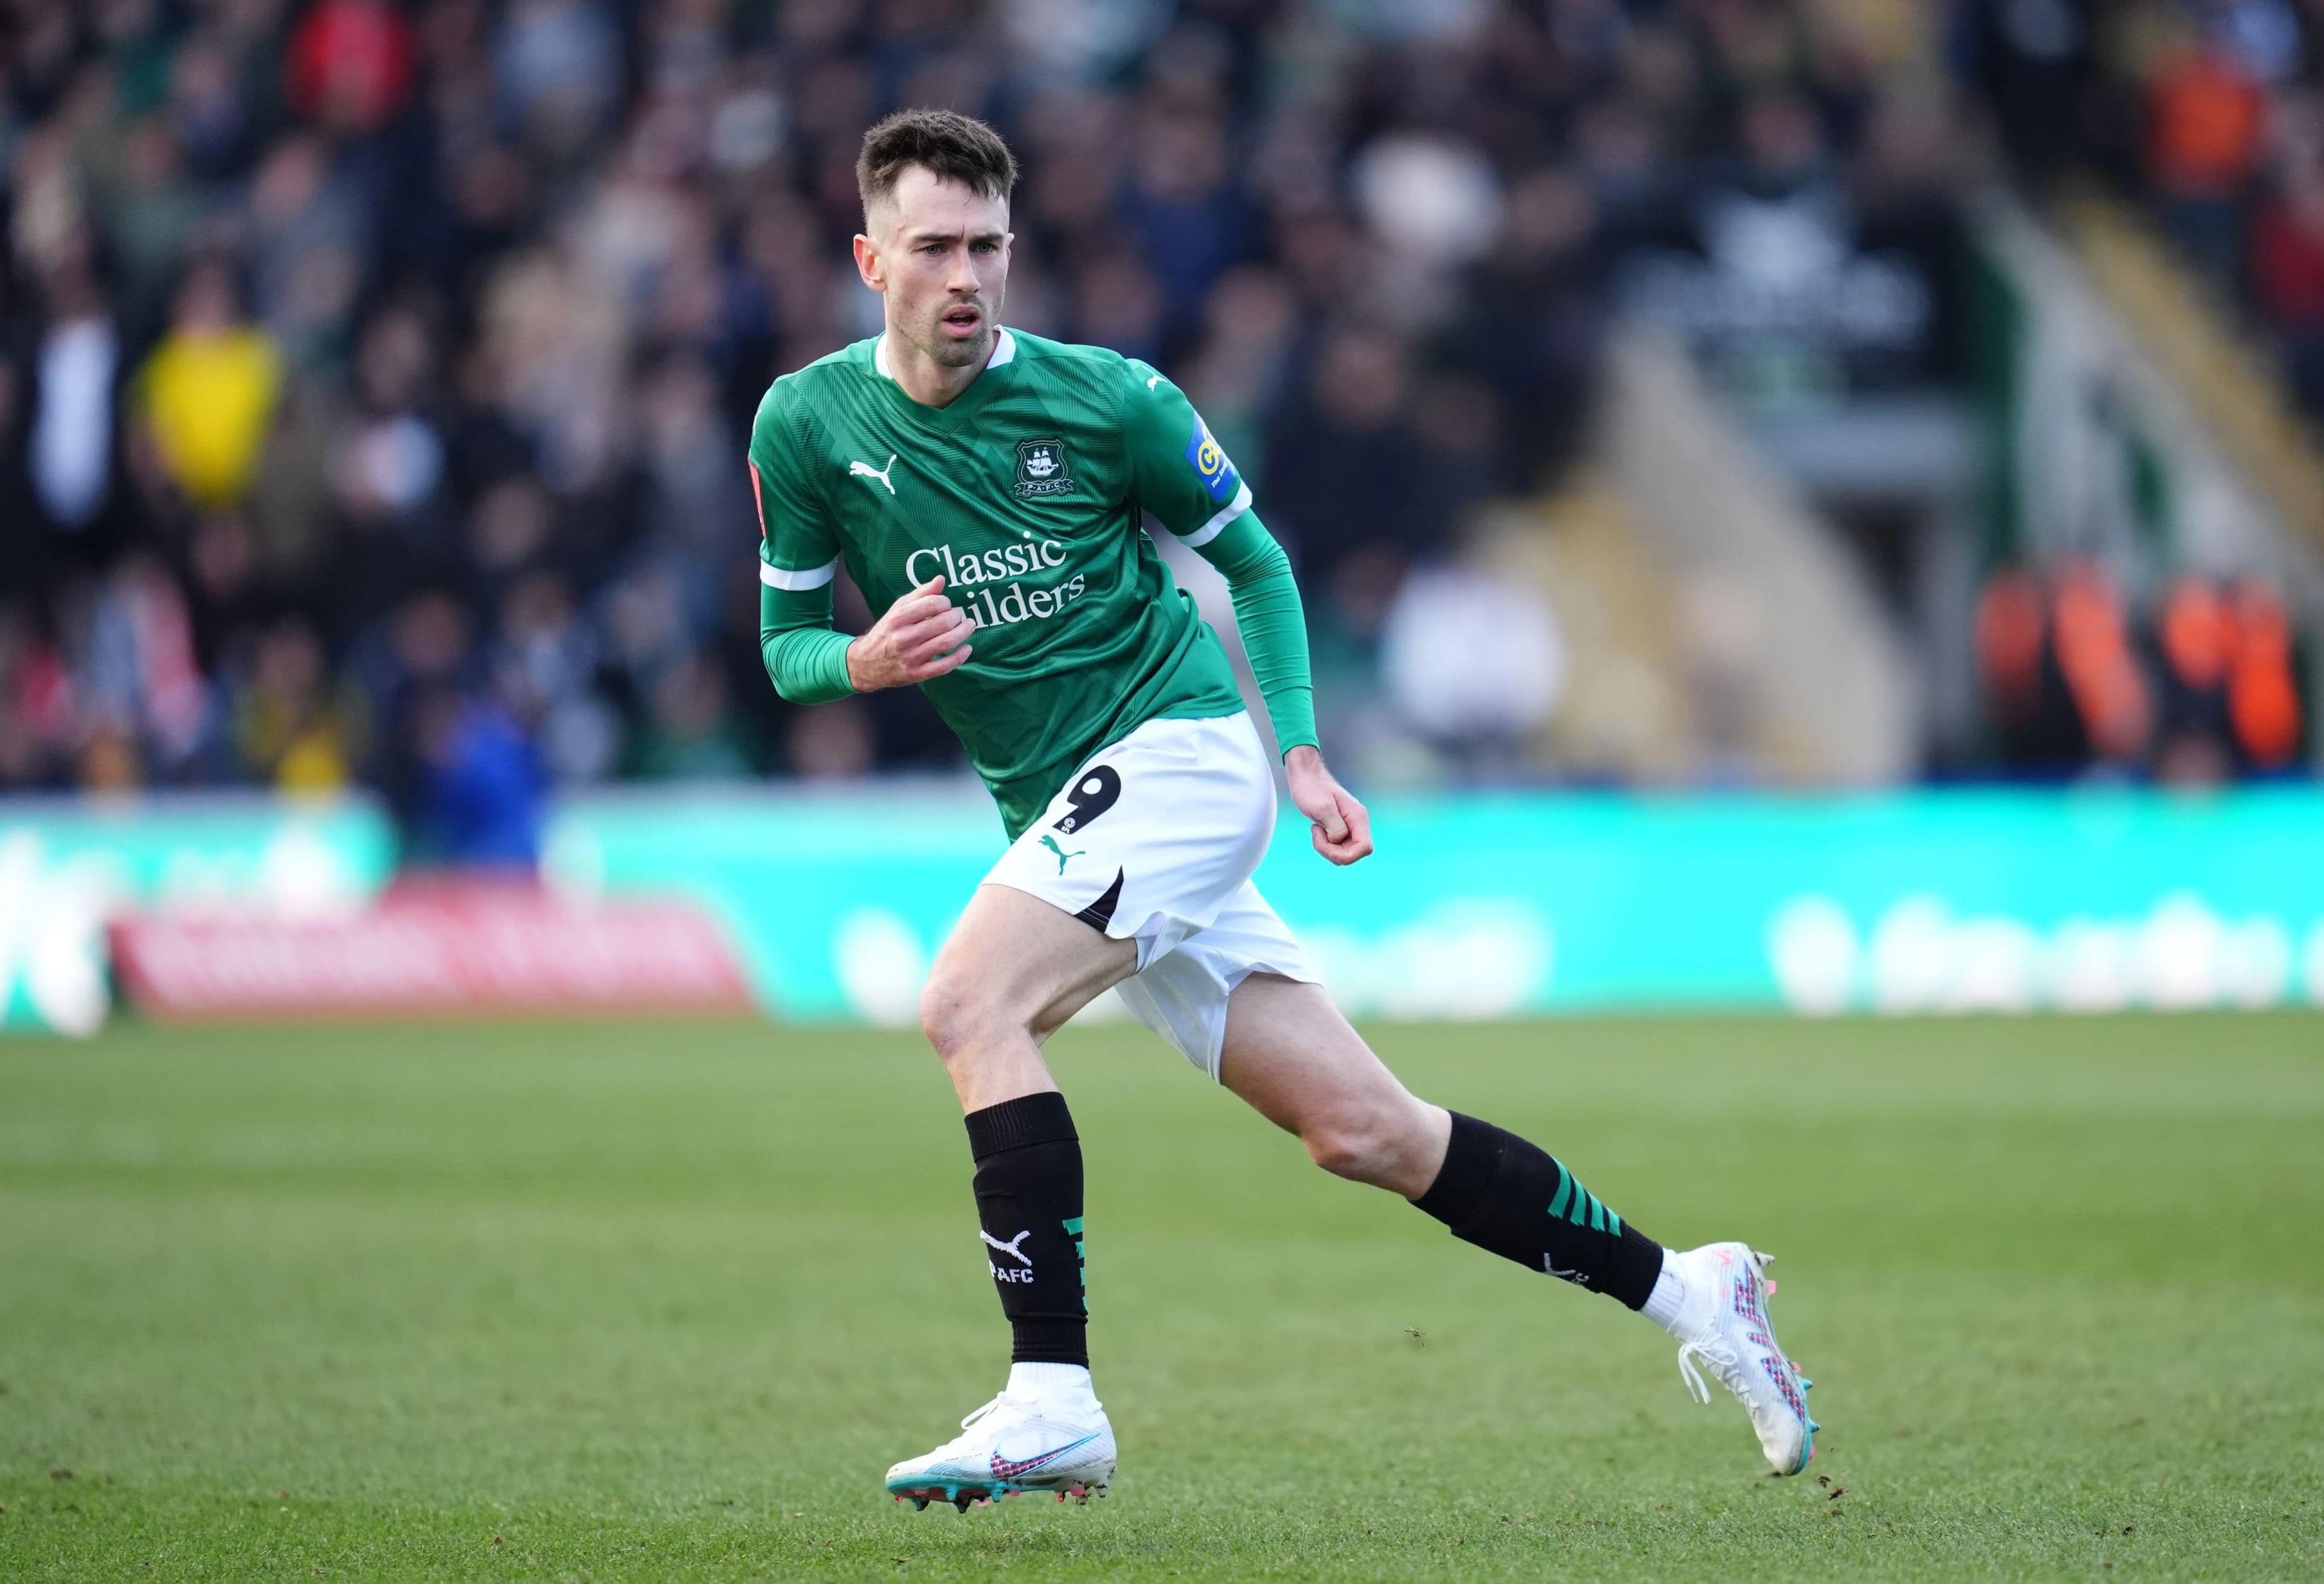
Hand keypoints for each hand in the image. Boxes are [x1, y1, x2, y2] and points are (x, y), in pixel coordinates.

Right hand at [846, 576, 971, 690]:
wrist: (865, 663)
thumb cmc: (886, 632)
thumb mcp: (897, 609)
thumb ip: (920, 594)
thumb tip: (941, 579)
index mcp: (898, 618)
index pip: (932, 604)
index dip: (946, 602)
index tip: (947, 604)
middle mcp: (904, 638)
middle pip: (943, 623)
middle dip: (957, 616)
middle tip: (959, 615)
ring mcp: (911, 657)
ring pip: (946, 642)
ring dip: (963, 632)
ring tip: (969, 626)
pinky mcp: (916, 674)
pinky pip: (944, 666)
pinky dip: (960, 657)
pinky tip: (967, 648)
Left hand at [1284, 744, 1371, 864]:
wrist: (1305, 777)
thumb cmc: (1311, 789)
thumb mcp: (1321, 807)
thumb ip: (1334, 826)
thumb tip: (1339, 840)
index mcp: (1357, 817)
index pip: (1365, 848)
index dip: (1347, 855)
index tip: (1329, 841)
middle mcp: (1357, 824)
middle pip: (1353, 854)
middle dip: (1332, 851)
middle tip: (1317, 833)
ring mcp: (1349, 828)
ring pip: (1343, 854)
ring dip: (1326, 848)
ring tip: (1316, 829)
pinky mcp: (1340, 830)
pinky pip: (1336, 848)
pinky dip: (1324, 845)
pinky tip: (1318, 830)